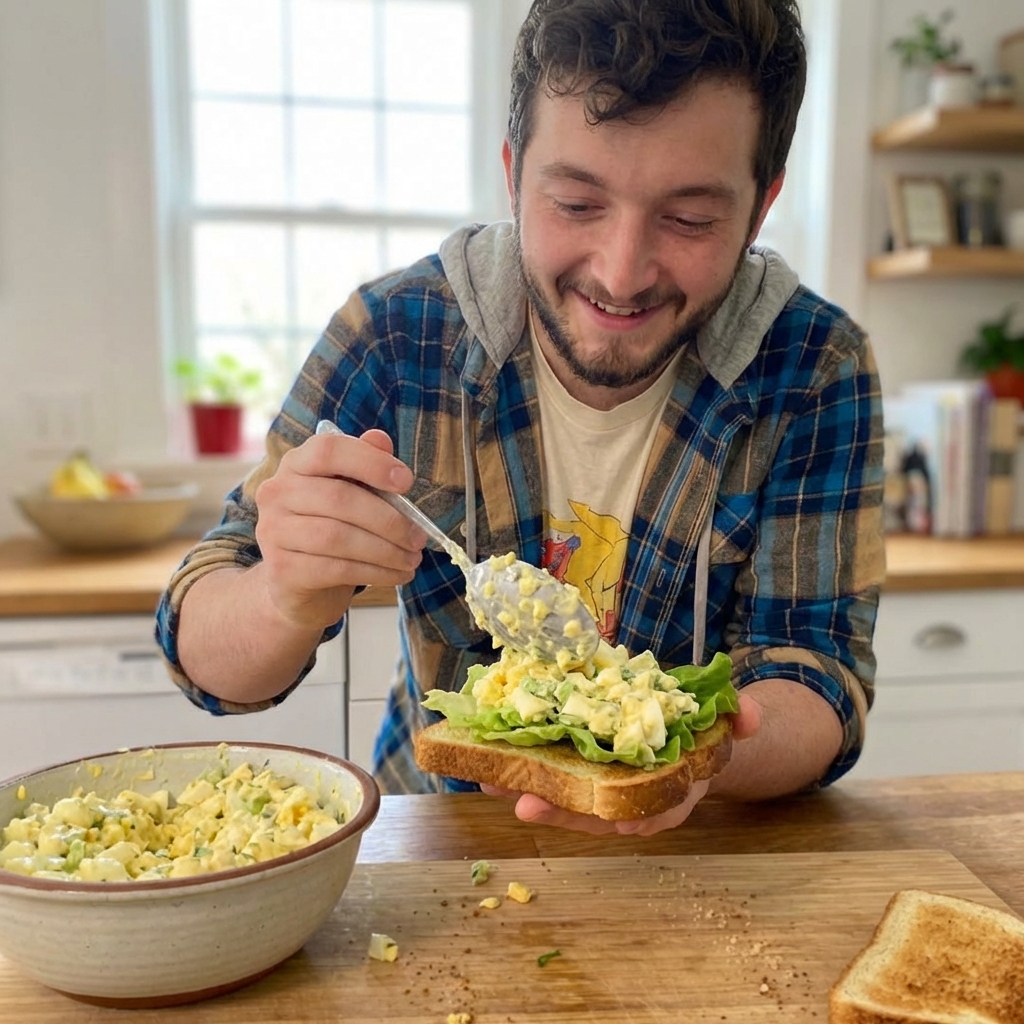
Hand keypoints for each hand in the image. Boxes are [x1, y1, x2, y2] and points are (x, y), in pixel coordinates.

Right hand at [253, 427, 425, 627]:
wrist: (298, 580)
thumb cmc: (331, 526)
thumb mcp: (350, 492)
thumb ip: (365, 465)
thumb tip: (381, 440)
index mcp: (296, 463)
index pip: (328, 450)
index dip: (370, 462)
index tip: (406, 482)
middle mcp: (277, 492)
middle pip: (339, 498)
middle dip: (389, 520)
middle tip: (419, 538)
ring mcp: (274, 531)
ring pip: (338, 537)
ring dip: (385, 551)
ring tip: (412, 560)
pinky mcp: (281, 569)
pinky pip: (335, 569)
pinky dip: (374, 572)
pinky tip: (396, 575)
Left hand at [480, 691, 761, 836]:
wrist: (682, 731)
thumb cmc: (697, 728)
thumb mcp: (723, 720)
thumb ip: (738, 715)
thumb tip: (750, 715)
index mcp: (671, 788)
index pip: (657, 811)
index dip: (638, 819)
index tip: (619, 824)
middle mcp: (634, 798)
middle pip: (600, 813)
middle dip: (565, 812)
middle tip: (528, 805)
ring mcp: (603, 788)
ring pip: (567, 800)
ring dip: (529, 794)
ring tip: (491, 785)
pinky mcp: (577, 773)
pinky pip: (548, 779)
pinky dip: (519, 776)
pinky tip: (487, 767)